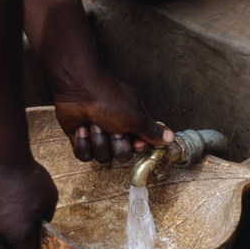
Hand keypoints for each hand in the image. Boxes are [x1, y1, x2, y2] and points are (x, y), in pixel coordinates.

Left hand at [54, 70, 173, 162]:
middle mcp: (117, 131)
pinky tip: (82, 128)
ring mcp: (98, 136)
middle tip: (112, 127)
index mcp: (132, 124)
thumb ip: (153, 131)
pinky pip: (85, 155)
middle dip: (116, 143)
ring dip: (99, 141)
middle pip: (122, 156)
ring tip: (94, 123)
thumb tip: (171, 138)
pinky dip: (83, 142)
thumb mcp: (136, 117)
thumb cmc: (109, 100)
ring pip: (103, 157)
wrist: (78, 91)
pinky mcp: (81, 140)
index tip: (134, 139)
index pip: (139, 148)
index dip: (136, 147)